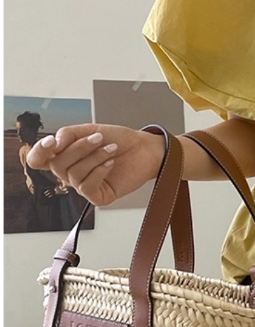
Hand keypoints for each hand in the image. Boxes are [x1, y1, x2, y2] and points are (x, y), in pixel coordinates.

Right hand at [26, 124, 164, 207]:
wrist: (145, 149)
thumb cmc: (119, 140)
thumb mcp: (90, 130)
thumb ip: (69, 134)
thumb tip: (53, 142)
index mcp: (65, 155)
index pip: (38, 160)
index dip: (39, 152)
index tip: (52, 142)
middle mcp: (71, 172)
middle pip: (57, 165)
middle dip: (79, 148)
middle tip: (99, 138)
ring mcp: (83, 186)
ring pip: (74, 175)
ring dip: (94, 157)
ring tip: (111, 148)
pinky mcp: (97, 197)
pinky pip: (87, 187)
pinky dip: (99, 171)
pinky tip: (111, 162)